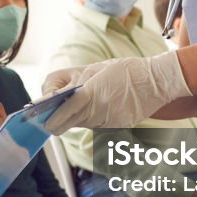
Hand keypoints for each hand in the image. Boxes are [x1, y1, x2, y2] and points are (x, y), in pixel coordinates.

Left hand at [42, 52, 191, 133]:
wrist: (158, 80)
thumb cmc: (126, 70)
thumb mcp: (95, 69)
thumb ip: (73, 83)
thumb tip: (54, 96)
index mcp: (91, 95)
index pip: (63, 111)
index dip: (49, 116)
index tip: (38, 118)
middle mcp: (99, 112)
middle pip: (68, 123)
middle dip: (56, 120)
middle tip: (46, 116)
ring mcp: (109, 122)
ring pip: (82, 125)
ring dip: (73, 119)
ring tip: (69, 109)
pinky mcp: (118, 126)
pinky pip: (97, 125)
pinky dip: (90, 119)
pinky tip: (94, 109)